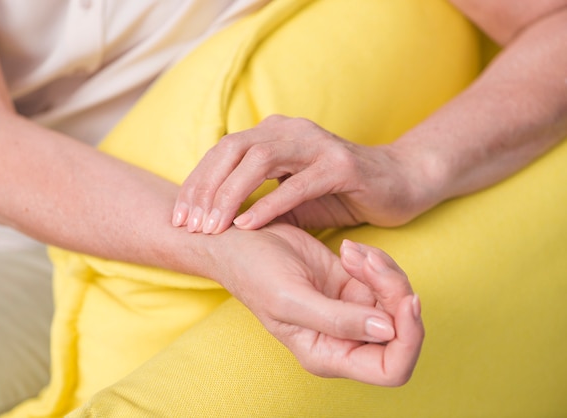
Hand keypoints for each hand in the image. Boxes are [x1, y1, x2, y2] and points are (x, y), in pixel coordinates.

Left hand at [173, 115, 433, 233]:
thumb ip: (258, 201)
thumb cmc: (340, 194)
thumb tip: (215, 222)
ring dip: (231, 195)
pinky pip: (298, 184)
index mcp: (274, 134)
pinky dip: (270, 204)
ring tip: (213, 227)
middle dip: (205, 188)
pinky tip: (248, 225)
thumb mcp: (290, 198)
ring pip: (260, 160)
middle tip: (190, 224)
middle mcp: (291, 131)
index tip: (180, 217)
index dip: (197, 183)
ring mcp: (317, 144)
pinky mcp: (342, 165)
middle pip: (233, 149)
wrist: (399, 183)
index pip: (223, 151)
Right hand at [215, 223, 423, 385]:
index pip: (390, 369)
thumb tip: (388, 331)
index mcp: (328, 355)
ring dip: (384, 271)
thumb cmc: (254, 273)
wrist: (241, 243)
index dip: (409, 339)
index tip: (406, 300)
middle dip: (396, 293)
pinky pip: (384, 279)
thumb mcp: (290, 299)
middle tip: (370, 263)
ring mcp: (351, 312)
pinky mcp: (352, 287)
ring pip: (397, 301)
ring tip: (352, 252)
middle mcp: (344, 340)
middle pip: (401, 330)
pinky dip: (376, 260)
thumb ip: (338, 320)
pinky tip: (350, 249)